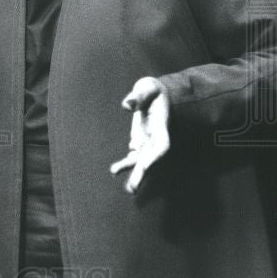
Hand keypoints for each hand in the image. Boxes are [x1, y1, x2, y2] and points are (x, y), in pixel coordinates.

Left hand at [109, 77, 170, 193]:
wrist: (154, 93)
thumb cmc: (152, 89)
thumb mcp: (147, 87)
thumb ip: (138, 96)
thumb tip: (126, 105)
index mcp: (161, 126)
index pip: (162, 145)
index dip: (155, 156)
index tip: (145, 165)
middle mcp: (156, 137)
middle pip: (151, 158)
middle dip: (142, 173)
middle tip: (132, 188)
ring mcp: (148, 140)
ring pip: (141, 160)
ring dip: (133, 173)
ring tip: (128, 189)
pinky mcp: (139, 140)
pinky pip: (133, 155)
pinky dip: (126, 163)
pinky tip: (115, 170)